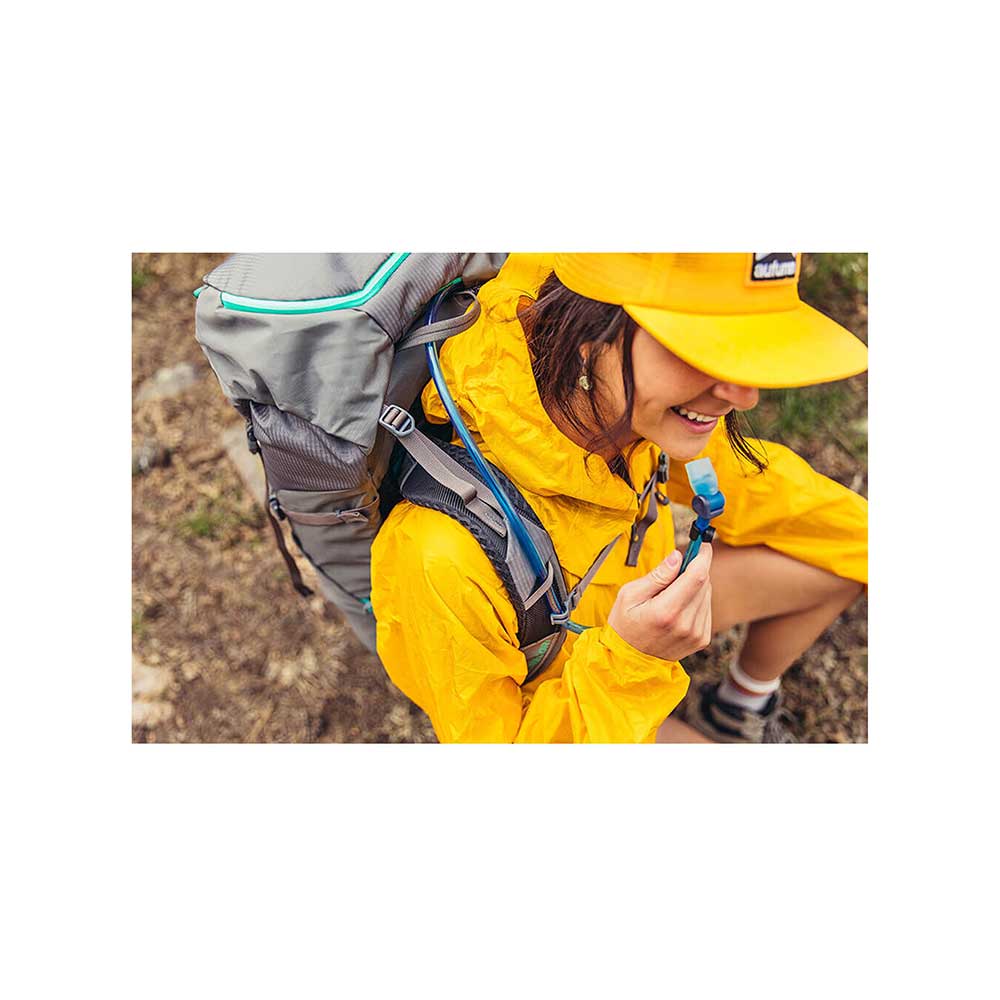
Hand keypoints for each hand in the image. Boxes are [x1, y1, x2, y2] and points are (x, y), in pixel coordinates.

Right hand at [607, 545, 712, 660]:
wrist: (629, 660)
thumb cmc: (626, 625)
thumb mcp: (630, 595)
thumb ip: (657, 576)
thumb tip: (677, 557)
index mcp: (666, 611)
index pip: (697, 576)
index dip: (702, 556)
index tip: (701, 544)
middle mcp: (685, 624)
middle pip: (704, 583)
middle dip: (694, 568)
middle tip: (678, 566)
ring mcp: (695, 634)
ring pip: (707, 595)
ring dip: (695, 585)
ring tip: (672, 592)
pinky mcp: (701, 639)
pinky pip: (706, 608)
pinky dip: (696, 600)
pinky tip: (678, 606)